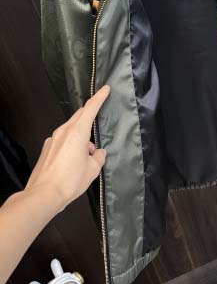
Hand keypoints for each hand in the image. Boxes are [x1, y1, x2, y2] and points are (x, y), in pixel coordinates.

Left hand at [24, 85, 109, 212]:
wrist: (44, 195)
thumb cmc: (70, 180)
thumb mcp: (93, 169)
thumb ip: (99, 157)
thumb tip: (98, 153)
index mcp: (77, 132)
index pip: (90, 108)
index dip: (100, 97)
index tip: (105, 89)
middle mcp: (64, 131)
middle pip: (79, 117)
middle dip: (90, 119)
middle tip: (98, 128)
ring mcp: (53, 139)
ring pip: (71, 130)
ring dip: (81, 137)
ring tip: (87, 156)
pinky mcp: (47, 149)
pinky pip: (63, 141)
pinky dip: (71, 145)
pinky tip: (74, 162)